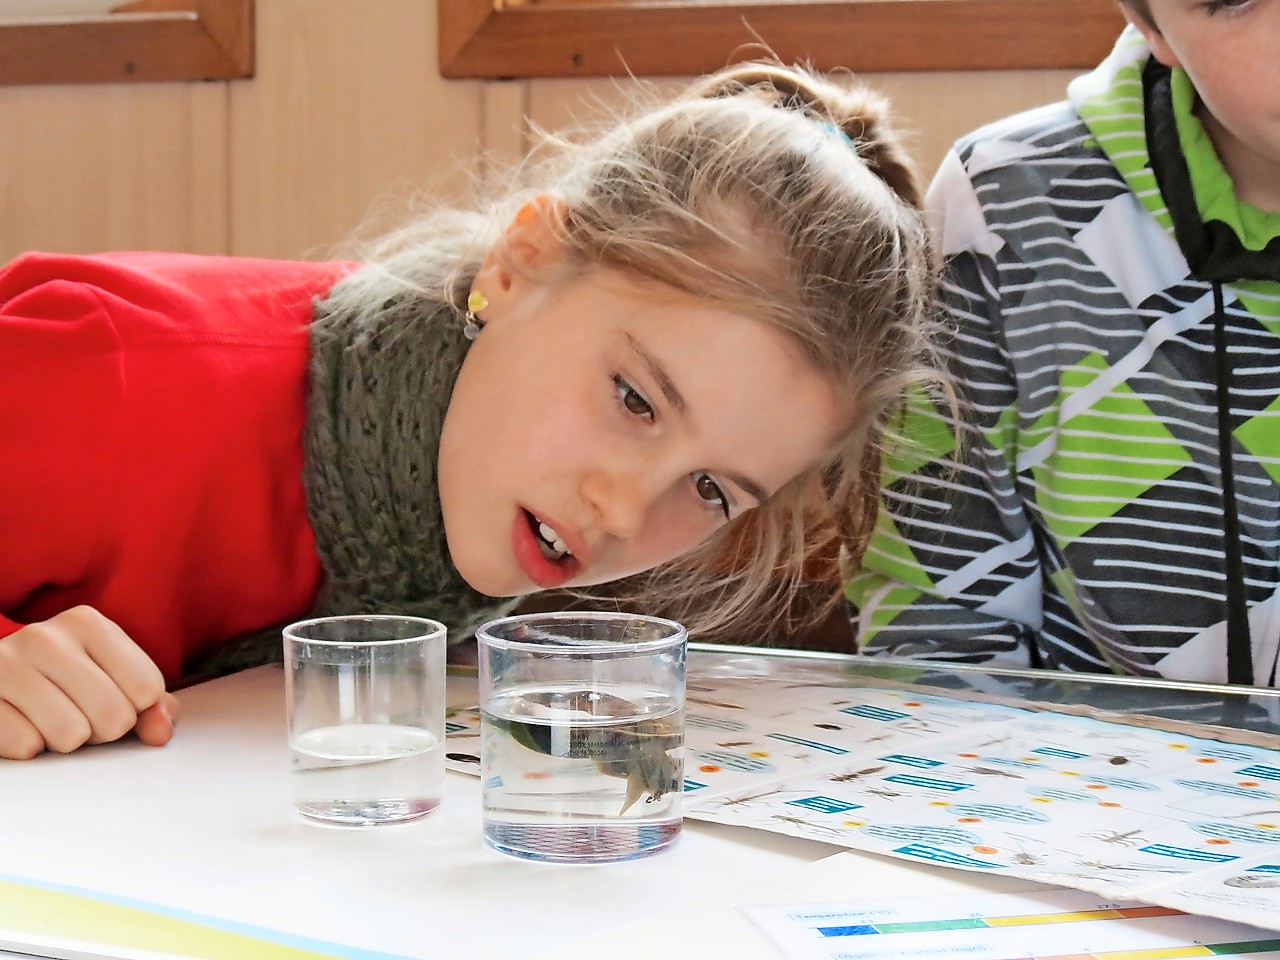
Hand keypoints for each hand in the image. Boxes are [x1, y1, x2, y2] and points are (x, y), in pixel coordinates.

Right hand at [0, 606, 180, 759]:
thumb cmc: (61, 682)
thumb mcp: (112, 679)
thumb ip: (151, 705)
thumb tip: (161, 732)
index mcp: (88, 624)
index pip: (147, 690)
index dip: (136, 710)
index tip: (111, 699)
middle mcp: (45, 637)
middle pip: (114, 716)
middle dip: (103, 730)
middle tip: (79, 716)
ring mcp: (6, 665)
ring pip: (71, 735)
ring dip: (66, 740)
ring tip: (49, 720)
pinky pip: (27, 746)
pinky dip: (29, 747)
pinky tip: (20, 724)